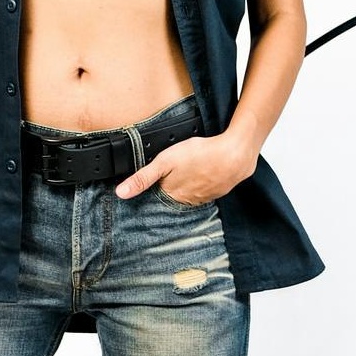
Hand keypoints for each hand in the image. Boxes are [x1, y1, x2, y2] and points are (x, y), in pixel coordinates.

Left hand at [114, 131, 257, 204]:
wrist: (235, 154)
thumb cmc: (200, 155)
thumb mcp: (165, 162)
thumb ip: (143, 177)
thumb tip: (121, 193)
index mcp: (173, 195)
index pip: (156, 197)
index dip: (151, 190)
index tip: (149, 186)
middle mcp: (188, 200)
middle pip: (172, 197)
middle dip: (168, 190)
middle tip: (169, 177)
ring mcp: (204, 196)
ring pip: (189, 194)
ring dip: (185, 187)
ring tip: (184, 175)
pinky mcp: (217, 190)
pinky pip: (204, 190)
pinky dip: (200, 184)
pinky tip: (201, 174)